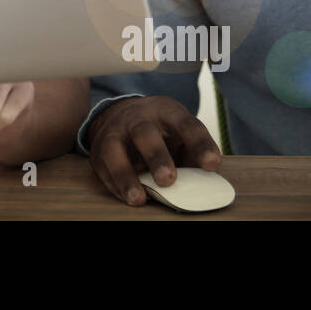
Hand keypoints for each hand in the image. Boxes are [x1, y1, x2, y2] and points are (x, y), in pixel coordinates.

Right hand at [87, 96, 220, 204]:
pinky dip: (115, 185)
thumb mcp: (179, 133)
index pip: (185, 123)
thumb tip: (208, 182)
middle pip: (145, 133)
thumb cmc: (160, 131)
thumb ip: (192, 154)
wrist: (120, 116)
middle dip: (156, 156)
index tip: (212, 164)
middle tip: (168, 180)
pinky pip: (103, 168)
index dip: (200, 143)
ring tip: (138, 198)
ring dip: (126, 175)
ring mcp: (114, 132)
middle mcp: (137, 118)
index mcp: (165, 111)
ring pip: (115, 149)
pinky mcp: (99, 150)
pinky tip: (128, 197)